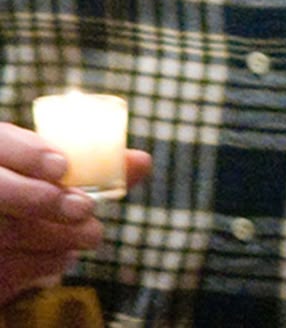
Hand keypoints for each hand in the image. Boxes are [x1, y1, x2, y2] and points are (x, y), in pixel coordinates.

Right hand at [0, 123, 151, 305]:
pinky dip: (45, 262)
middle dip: (45, 200)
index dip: (28, 153)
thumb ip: (94, 168)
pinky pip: (10, 270)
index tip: (62, 166)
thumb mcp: (53, 174)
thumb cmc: (33, 197)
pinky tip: (63, 254)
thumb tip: (143, 162)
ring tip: (90, 234)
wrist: (9, 237)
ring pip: (9, 233)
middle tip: (85, 208)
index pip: (0, 143)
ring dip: (60, 236)